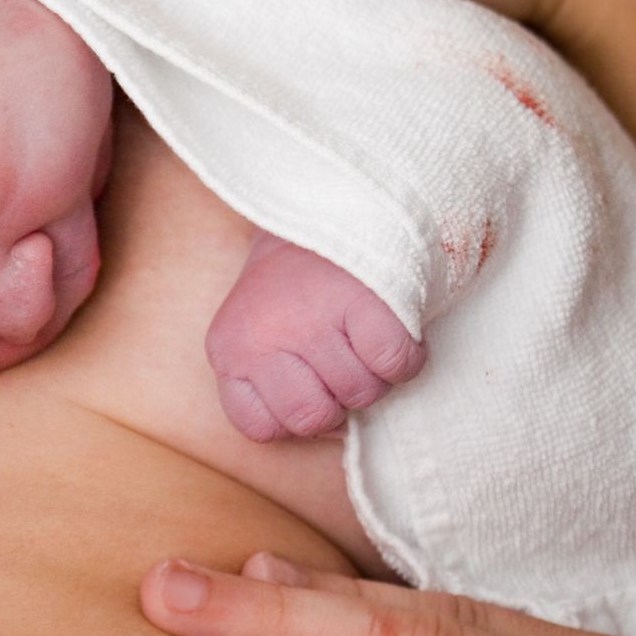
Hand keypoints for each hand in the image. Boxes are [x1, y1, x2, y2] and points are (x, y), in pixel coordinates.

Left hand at [207, 231, 423, 440]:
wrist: (329, 202)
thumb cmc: (298, 279)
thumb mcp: (259, 328)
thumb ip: (273, 381)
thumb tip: (328, 432)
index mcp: (228, 348)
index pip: (260, 428)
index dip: (293, 413)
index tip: (306, 379)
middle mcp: (261, 338)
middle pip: (314, 420)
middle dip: (338, 398)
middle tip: (341, 351)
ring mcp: (310, 321)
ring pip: (361, 394)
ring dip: (375, 372)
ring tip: (361, 328)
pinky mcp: (362, 304)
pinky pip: (395, 366)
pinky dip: (407, 355)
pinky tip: (391, 324)